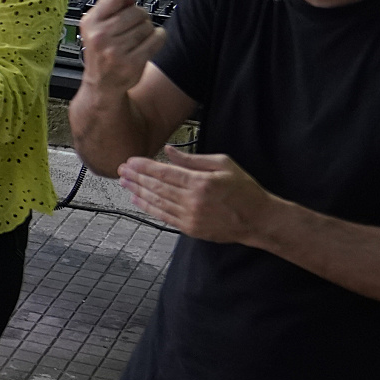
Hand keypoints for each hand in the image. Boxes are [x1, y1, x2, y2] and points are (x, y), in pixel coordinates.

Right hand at [75, 0, 161, 98]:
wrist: (101, 86)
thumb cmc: (102, 50)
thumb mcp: (101, 26)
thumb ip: (117, 4)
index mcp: (91, 21)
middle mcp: (100, 35)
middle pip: (138, 12)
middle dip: (139, 19)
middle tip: (129, 31)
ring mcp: (115, 50)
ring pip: (148, 26)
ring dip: (147, 31)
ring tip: (134, 42)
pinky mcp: (132, 62)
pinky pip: (157, 39)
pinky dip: (157, 39)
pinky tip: (146, 45)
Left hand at [118, 150, 277, 244]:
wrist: (258, 219)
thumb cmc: (243, 189)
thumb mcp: (223, 164)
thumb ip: (192, 159)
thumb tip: (169, 151)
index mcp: (201, 182)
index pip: (165, 172)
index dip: (144, 166)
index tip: (130, 161)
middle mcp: (193, 201)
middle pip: (157, 187)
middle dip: (136, 177)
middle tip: (121, 170)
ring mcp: (190, 217)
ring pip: (157, 202)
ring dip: (138, 191)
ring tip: (124, 183)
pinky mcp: (190, 228)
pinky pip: (163, 216)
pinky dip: (148, 207)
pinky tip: (137, 200)